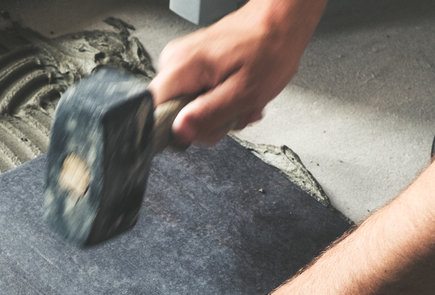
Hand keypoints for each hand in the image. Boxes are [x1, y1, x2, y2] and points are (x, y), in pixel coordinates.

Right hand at [151, 0, 326, 144]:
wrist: (280, 23)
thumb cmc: (269, 49)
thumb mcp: (243, 92)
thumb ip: (208, 115)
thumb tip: (180, 132)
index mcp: (182, 67)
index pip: (154, 113)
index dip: (178, 130)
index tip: (204, 127)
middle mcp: (175, 62)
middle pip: (172, 115)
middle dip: (206, 123)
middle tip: (233, 115)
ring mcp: (181, 63)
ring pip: (186, 109)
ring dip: (216, 114)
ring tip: (239, 103)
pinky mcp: (191, 65)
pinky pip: (195, 96)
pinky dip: (217, 102)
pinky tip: (235, 96)